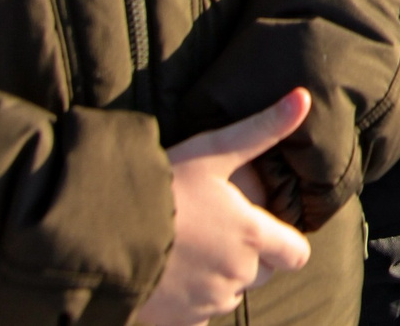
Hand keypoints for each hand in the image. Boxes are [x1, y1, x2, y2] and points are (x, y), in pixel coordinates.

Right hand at [138, 90, 312, 325]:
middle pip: (261, 273)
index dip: (285, 242)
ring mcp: (206, 303)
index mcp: (252, 238)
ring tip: (187, 248)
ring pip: (228, 294)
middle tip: (213, 230)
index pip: (296, 254)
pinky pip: (196, 317)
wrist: (96, 235)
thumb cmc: (159, 188)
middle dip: (247, 256)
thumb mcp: (212, 151)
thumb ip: (262, 129)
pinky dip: (188, 303)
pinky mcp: (177, 322)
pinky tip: (169, 276)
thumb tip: (304, 97)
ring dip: (217, 278)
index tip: (264, 228)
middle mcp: (236, 276)